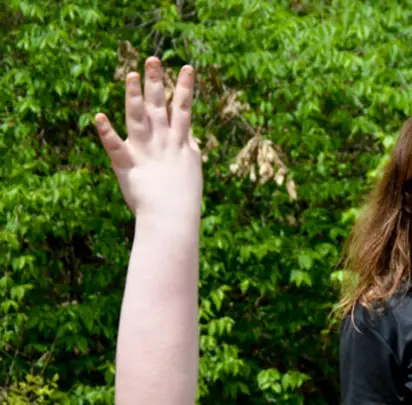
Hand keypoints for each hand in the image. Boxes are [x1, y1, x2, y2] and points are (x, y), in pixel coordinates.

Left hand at [94, 57, 201, 222]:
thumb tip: (193, 138)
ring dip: (134, 95)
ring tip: (131, 74)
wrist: (173, 218)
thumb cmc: (184, 199)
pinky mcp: (127, 164)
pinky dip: (106, 132)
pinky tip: (98, 117)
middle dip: (156, 81)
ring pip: (140, 118)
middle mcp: (163, 142)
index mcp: (180, 143)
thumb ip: (190, 149)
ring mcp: (146, 151)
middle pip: (160, 105)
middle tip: (152, 59)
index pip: (184, 108)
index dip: (185, 87)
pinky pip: (115, 146)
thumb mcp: (191, 168)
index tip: (186, 66)